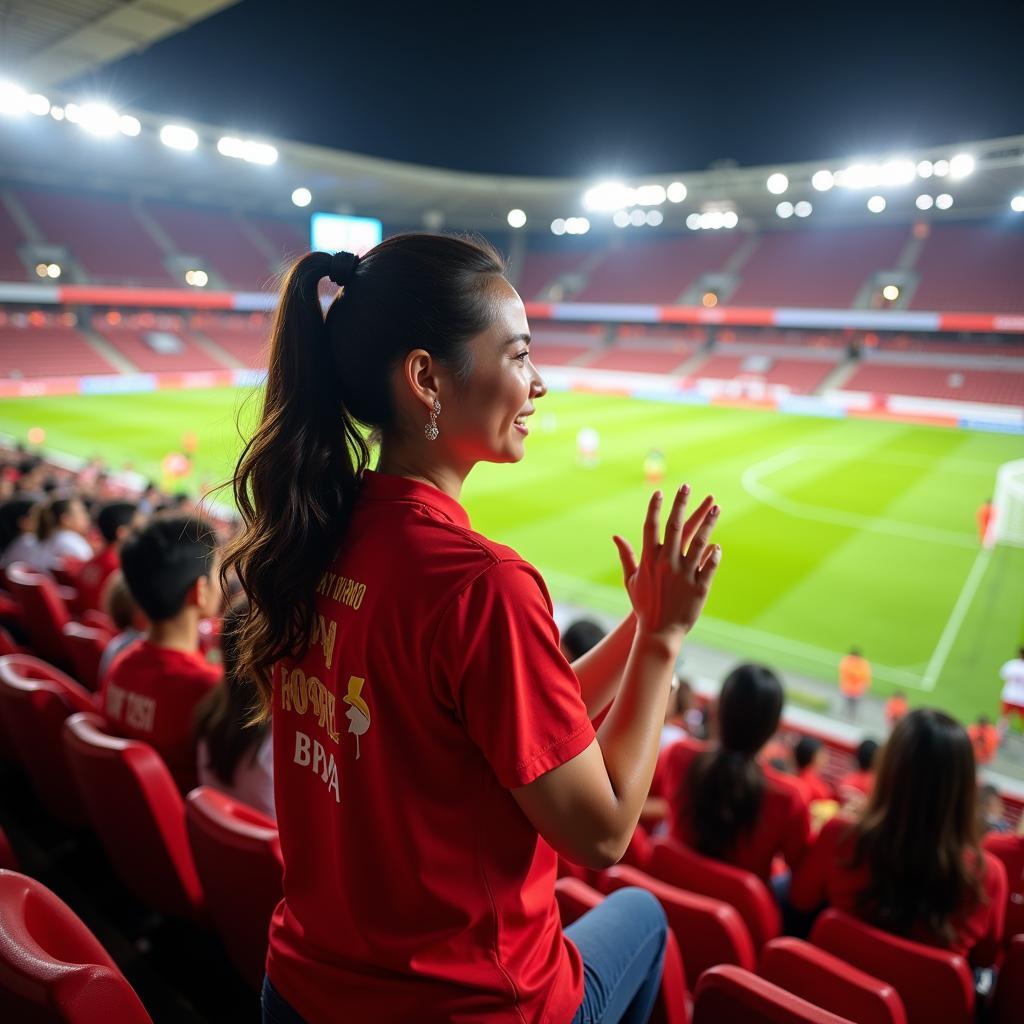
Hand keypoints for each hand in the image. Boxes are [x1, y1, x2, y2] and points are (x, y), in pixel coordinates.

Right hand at [612, 485, 720, 642]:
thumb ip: (626, 555)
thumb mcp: (631, 579)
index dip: (655, 508)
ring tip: (716, 507)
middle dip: (681, 504)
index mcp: (649, 559)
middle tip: (687, 486)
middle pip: (676, 527)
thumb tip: (615, 536)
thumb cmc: (643, 604)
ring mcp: (685, 574)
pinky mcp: (700, 586)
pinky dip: (714, 554)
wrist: (658, 631)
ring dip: (708, 522)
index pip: (651, 527)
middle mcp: (667, 563)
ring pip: (700, 542)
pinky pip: (709, 565)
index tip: (660, 492)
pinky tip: (717, 544)